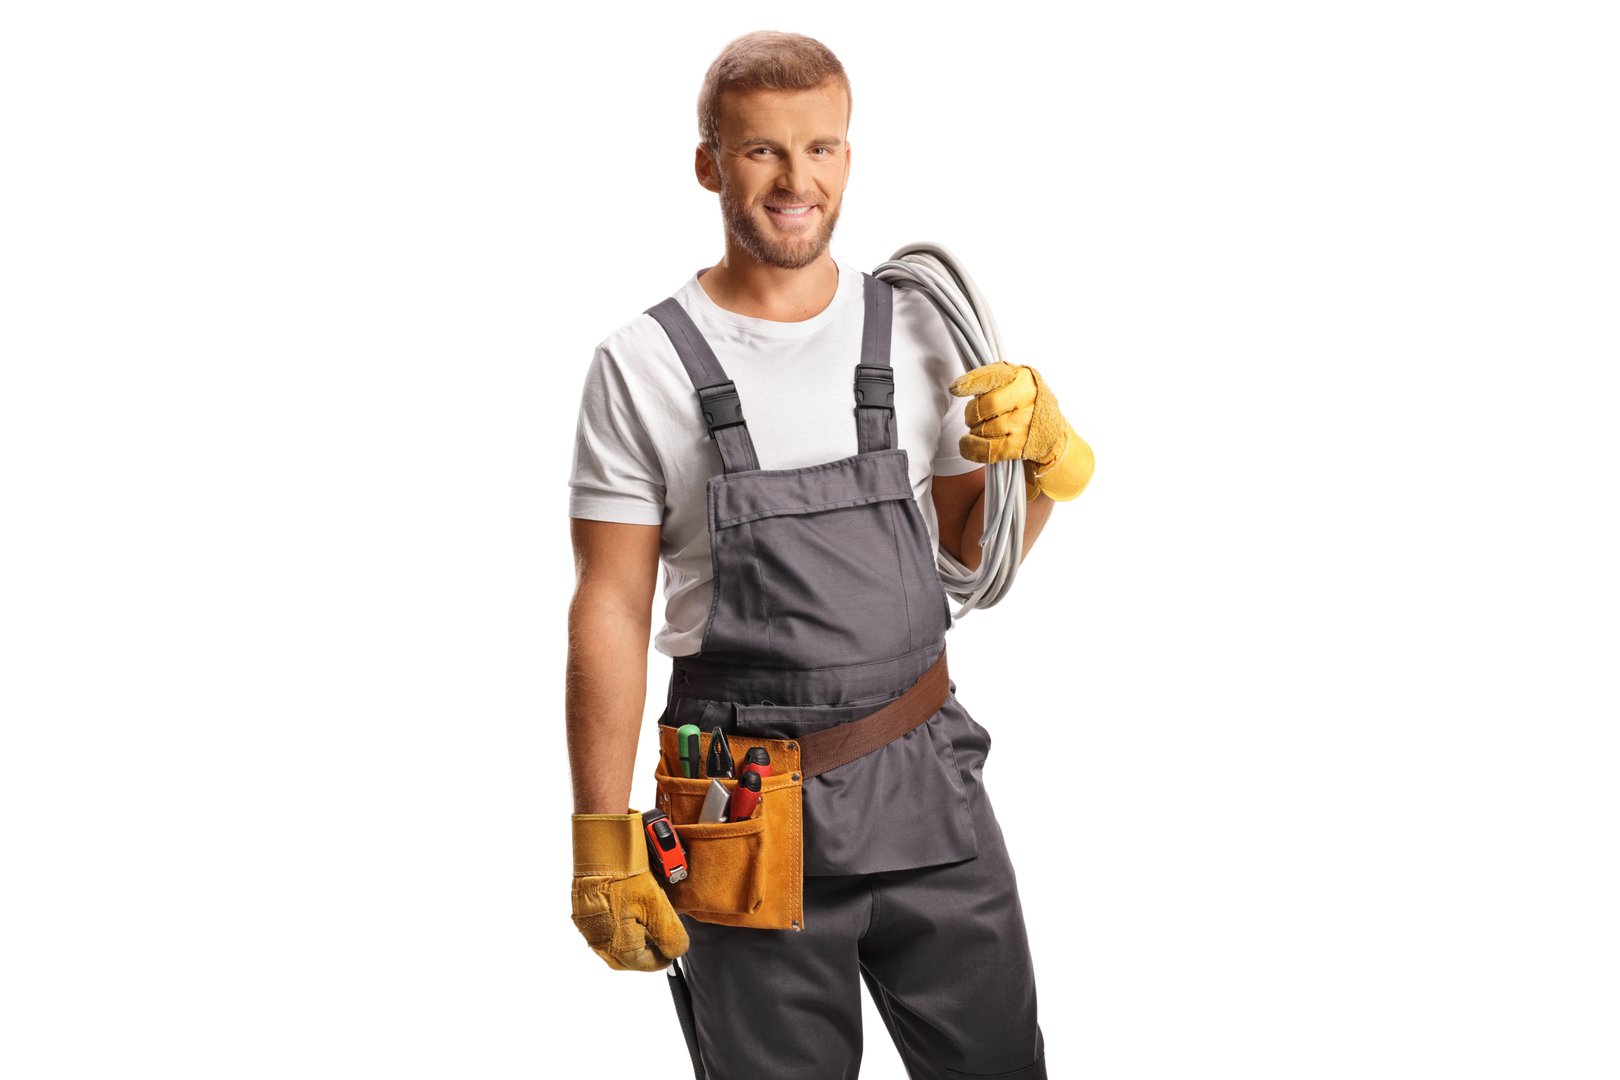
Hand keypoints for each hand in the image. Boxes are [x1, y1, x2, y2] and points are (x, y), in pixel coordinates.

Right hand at [571, 813, 688, 971]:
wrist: (602, 845)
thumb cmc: (626, 874)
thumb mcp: (659, 907)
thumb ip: (671, 936)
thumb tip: (676, 951)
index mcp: (615, 945)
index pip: (644, 964)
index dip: (663, 957)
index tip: (673, 948)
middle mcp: (597, 940)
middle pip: (626, 958)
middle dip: (646, 952)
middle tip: (661, 938)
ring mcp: (587, 925)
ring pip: (612, 943)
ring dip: (631, 938)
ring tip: (648, 921)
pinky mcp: (582, 909)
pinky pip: (602, 925)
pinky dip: (618, 924)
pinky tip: (629, 908)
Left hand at [948, 362, 1093, 500]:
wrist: (1052, 433)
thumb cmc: (1025, 404)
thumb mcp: (1016, 382)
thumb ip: (993, 379)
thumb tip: (960, 387)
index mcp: (1024, 377)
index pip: (994, 376)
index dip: (971, 382)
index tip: (955, 389)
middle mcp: (1028, 399)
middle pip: (987, 405)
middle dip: (972, 413)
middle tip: (972, 416)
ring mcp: (1025, 424)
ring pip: (984, 428)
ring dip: (974, 430)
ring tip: (979, 429)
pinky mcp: (1019, 446)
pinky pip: (987, 449)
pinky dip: (971, 448)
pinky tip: (967, 444)